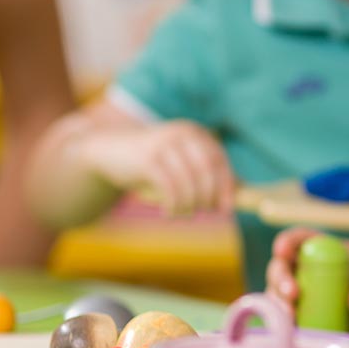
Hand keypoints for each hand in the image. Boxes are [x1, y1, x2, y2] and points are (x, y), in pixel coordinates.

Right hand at [88, 120, 234, 216]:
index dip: (226, 186)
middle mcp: (182, 134)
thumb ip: (205, 172)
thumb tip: (240, 191)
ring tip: (184, 214)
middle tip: (205, 212)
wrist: (108, 150)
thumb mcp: (180, 161)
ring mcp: (164, 144)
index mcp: (195, 133)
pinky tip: (169, 212)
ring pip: (188, 181)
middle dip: (209, 196)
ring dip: (190, 204)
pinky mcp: (148, 159)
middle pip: (207, 169)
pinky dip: (174, 204)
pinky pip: (170, 186)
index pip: (219, 160)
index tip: (227, 209)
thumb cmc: (151, 160)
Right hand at [266, 227, 348, 335]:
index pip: (300, 239)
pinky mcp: (303, 322)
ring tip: (292, 320)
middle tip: (292, 296)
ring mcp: (303, 298)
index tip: (283, 251)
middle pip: (281, 270)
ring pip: (278, 298)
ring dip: (279, 308)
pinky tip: (294, 338)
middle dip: (281, 280)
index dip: (288, 242)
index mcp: (327, 251)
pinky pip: (287, 324)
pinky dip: (287, 330)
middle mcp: (307, 272)